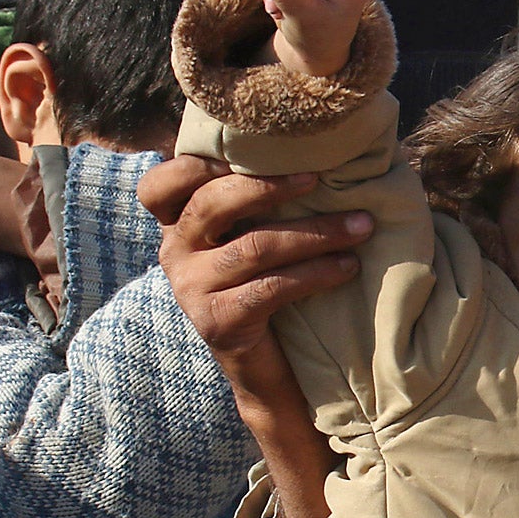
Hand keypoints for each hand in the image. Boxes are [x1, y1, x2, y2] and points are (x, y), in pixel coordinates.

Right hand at [139, 155, 358, 517]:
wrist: (269, 372)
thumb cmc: (273, 288)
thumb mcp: (252, 238)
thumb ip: (255, 201)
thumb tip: (316, 144)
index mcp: (176, 229)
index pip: (156, 187)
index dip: (192, 164)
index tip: (246, 151)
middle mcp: (174, 256)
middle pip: (212, 203)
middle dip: (272, 186)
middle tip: (321, 177)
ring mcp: (192, 292)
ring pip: (254, 246)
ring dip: (315, 231)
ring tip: (361, 226)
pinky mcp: (219, 323)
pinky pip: (272, 288)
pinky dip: (316, 273)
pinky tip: (348, 267)